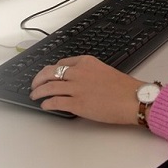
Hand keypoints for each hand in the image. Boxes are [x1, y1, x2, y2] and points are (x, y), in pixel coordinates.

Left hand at [29, 55, 143, 124]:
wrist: (133, 99)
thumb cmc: (124, 88)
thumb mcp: (104, 71)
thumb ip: (89, 73)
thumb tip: (77, 81)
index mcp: (86, 62)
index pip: (61, 63)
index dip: (51, 70)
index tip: (48, 74)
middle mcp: (78, 73)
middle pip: (50, 72)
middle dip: (38, 78)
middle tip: (34, 84)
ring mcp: (76, 88)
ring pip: (49, 87)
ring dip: (38, 91)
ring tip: (34, 95)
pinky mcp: (76, 104)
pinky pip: (55, 102)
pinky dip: (46, 103)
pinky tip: (44, 105)